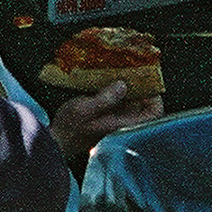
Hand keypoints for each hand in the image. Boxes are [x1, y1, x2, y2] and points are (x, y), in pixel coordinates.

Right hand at [49, 79, 164, 167]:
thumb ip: (105, 98)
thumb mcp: (84, 110)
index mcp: (122, 126)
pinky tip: (111, 81)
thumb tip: (123, 85)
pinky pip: (121, 103)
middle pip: (145, 106)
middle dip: (142, 88)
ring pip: (133, 103)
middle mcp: (123, 125)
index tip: (147, 82)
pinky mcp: (108, 118)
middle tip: (134, 71)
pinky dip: (119, 92)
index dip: (155, 98)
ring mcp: (116, 122)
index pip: (153, 115)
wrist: (56, 140)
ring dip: (130, 88)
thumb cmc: (68, 129)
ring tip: (123, 72)